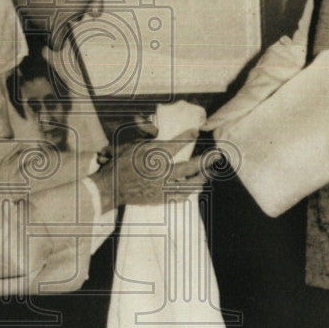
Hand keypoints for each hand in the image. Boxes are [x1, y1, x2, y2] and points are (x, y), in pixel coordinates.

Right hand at [89, 131, 205, 208]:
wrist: (112, 187)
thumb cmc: (121, 163)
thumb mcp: (132, 144)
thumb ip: (148, 137)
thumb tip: (157, 128)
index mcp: (153, 157)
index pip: (177, 144)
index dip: (188, 136)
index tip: (196, 131)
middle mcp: (161, 172)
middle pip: (190, 167)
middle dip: (206, 160)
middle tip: (217, 154)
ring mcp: (162, 188)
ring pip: (189, 185)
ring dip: (201, 178)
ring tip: (209, 173)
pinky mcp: (161, 198)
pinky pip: (181, 196)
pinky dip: (189, 191)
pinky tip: (194, 187)